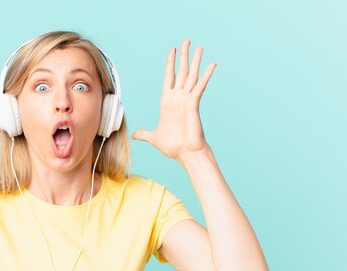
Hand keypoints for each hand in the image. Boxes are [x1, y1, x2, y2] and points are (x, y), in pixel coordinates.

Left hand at [131, 39, 215, 162]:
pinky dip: (206, 75)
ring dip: (195, 60)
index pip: (169, 77)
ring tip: (199, 46)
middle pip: (181, 71)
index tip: (172, 50)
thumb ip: (145, 134)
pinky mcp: (194, 104)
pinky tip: (212, 64)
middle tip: (187, 40)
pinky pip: (200, 86)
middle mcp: (178, 97)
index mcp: (167, 102)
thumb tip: (135, 135)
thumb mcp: (154, 137)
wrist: (185, 153)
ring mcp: (187, 99)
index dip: (170, 63)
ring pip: (191, 75)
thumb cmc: (173, 146)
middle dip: (183, 56)